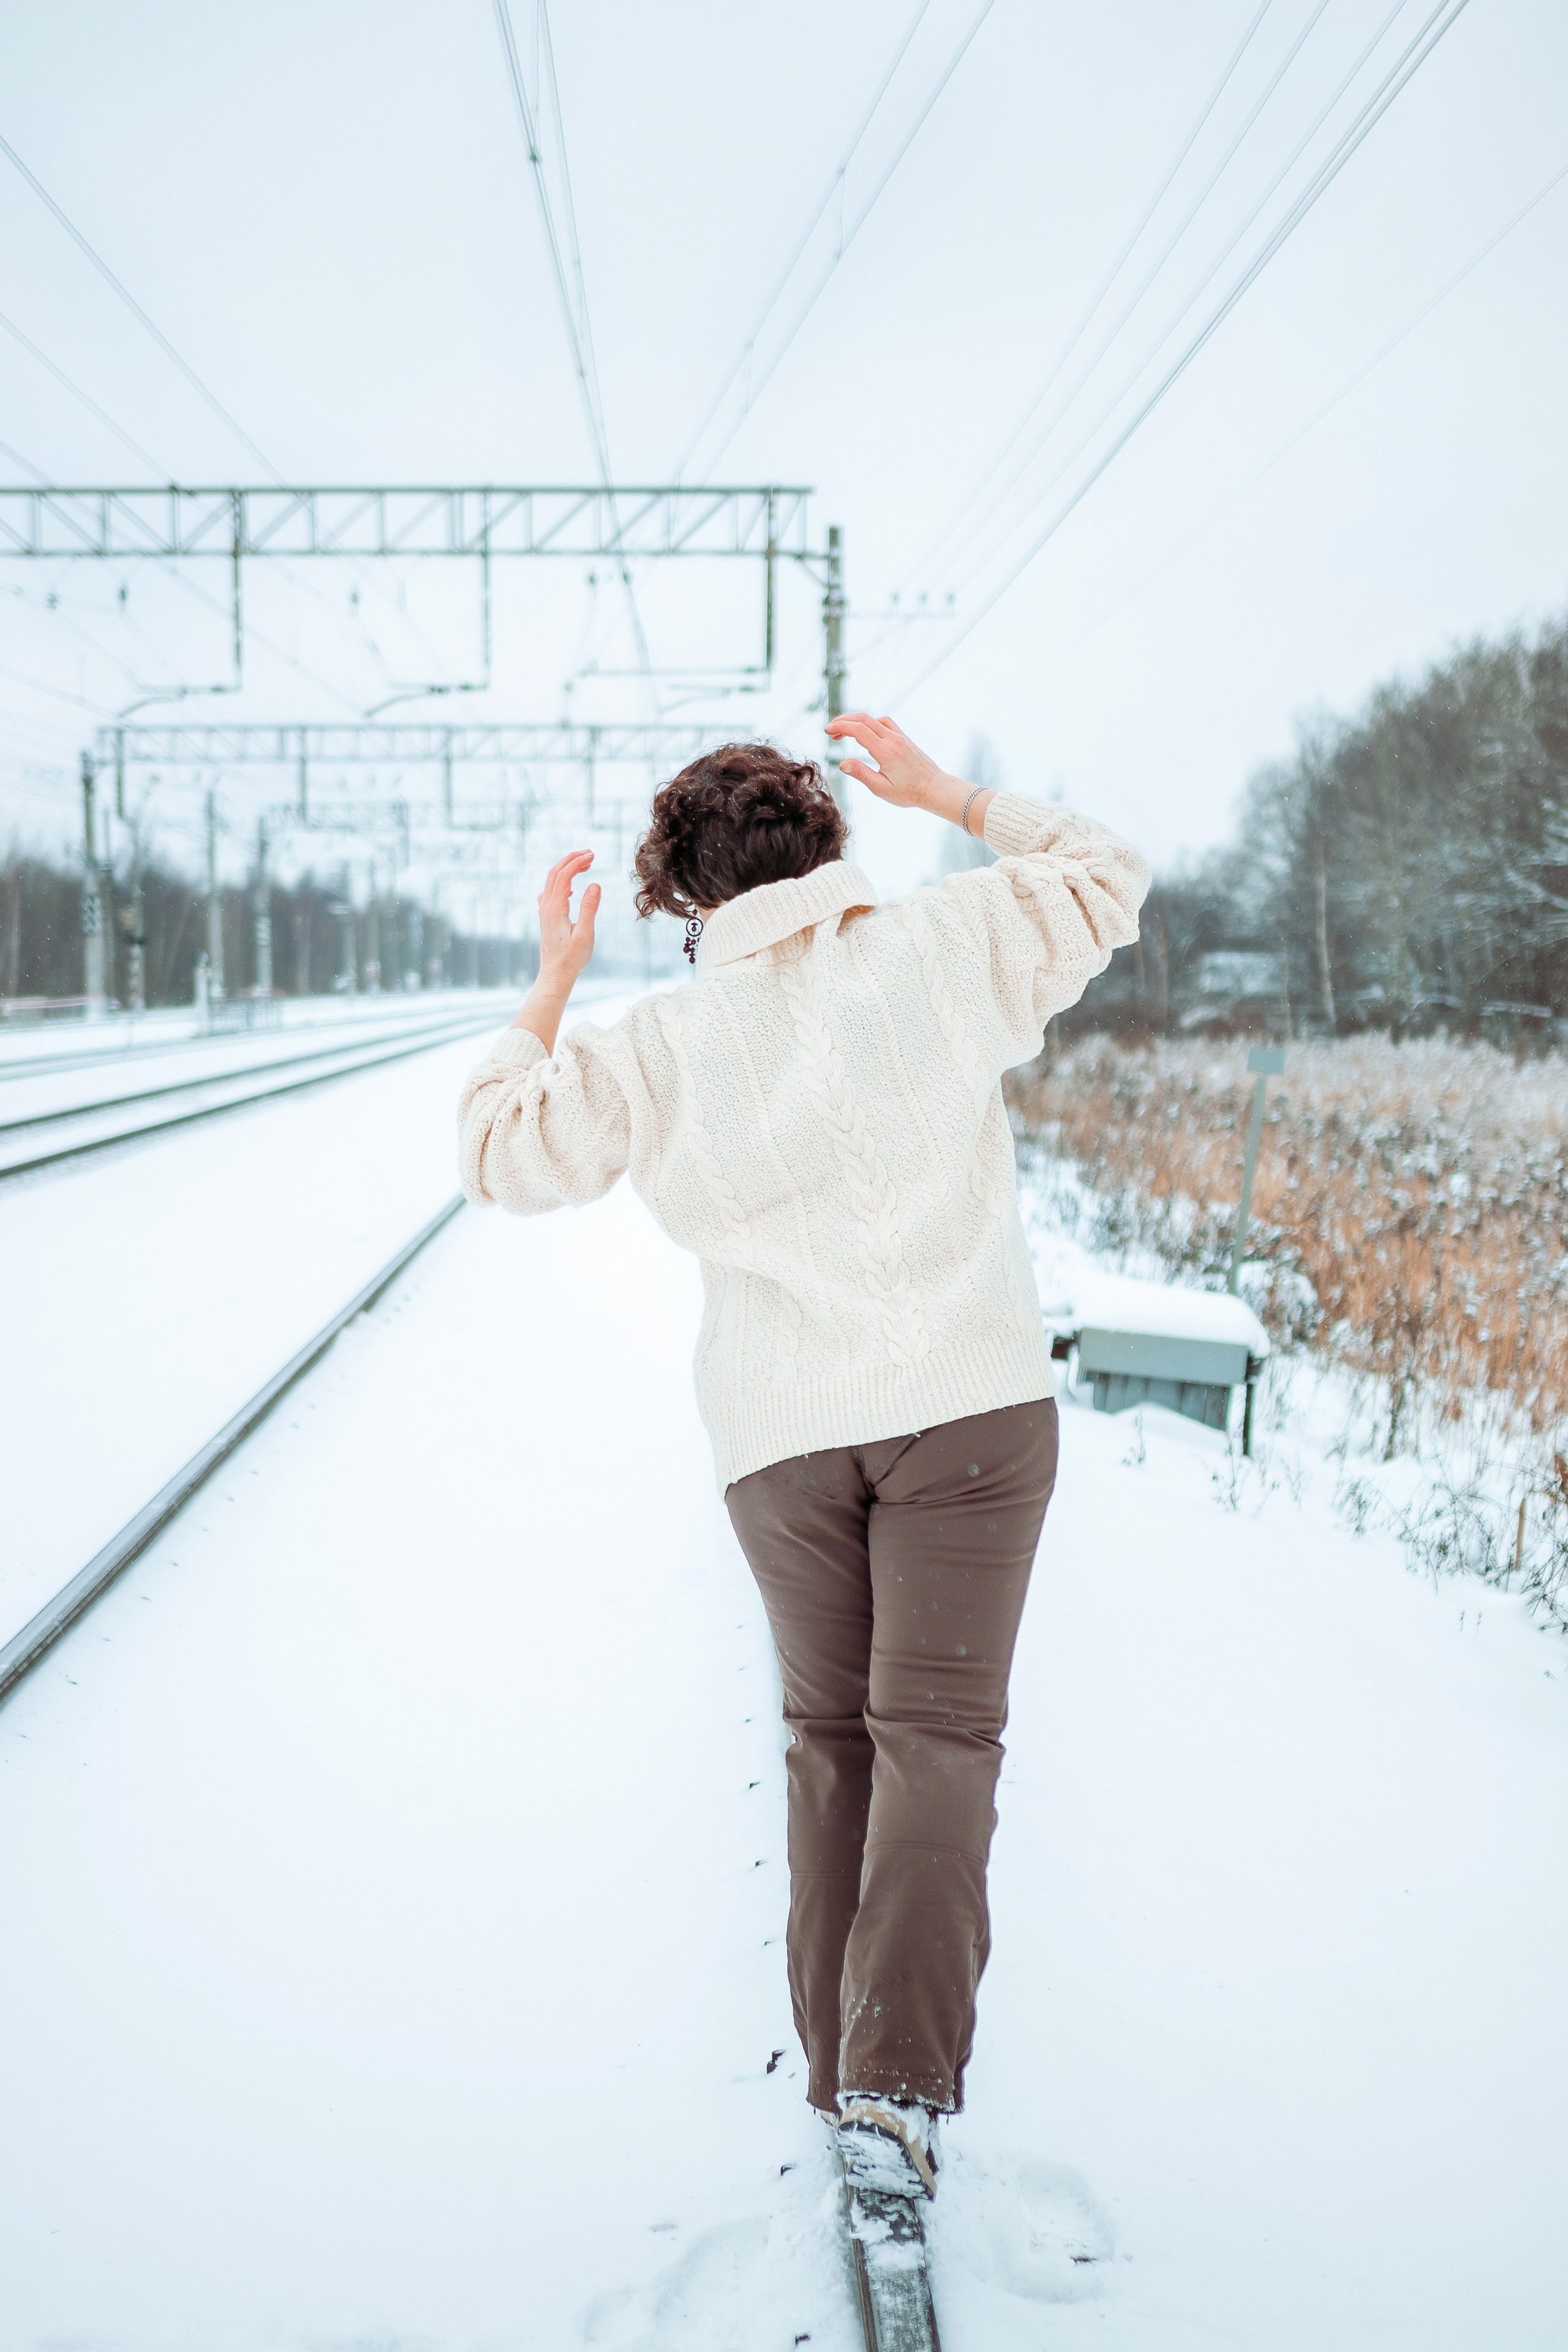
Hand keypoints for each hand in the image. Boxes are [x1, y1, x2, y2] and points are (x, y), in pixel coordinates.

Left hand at [537, 849, 599, 987]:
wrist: (555, 974)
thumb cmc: (572, 958)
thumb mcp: (585, 934)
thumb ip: (590, 908)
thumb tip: (595, 884)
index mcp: (555, 908)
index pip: (564, 876)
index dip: (577, 862)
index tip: (593, 856)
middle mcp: (546, 907)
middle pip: (554, 873)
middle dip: (571, 860)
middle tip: (590, 854)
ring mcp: (544, 912)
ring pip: (552, 881)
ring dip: (566, 869)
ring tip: (585, 865)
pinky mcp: (546, 917)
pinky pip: (550, 891)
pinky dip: (561, 882)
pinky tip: (572, 888)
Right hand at [826, 712, 952, 809]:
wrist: (935, 788)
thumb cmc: (909, 793)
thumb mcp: (881, 789)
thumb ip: (861, 774)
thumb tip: (842, 763)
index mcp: (886, 751)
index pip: (859, 730)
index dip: (840, 727)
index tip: (827, 731)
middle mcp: (893, 739)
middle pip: (864, 719)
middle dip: (844, 720)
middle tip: (830, 730)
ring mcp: (900, 737)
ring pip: (874, 719)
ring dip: (856, 720)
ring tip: (843, 731)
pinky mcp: (904, 738)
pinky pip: (884, 723)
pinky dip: (870, 723)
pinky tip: (864, 733)